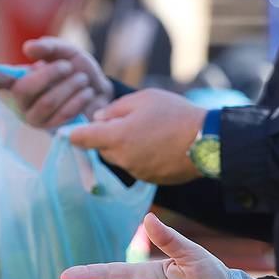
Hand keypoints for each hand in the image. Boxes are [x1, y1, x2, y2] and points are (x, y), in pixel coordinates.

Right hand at [0, 37, 111, 128]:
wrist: (99, 91)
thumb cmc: (76, 69)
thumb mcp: (65, 52)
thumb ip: (48, 47)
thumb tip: (27, 49)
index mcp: (18, 80)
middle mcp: (20, 102)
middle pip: (24, 90)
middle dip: (49, 75)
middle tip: (67, 66)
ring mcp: (34, 119)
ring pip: (46, 103)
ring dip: (68, 86)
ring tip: (81, 78)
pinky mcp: (52, 131)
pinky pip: (62, 115)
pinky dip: (77, 99)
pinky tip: (86, 92)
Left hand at [67, 89, 205, 184]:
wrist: (208, 141)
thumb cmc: (175, 114)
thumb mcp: (143, 99)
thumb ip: (115, 109)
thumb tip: (98, 118)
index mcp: (116, 137)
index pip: (82, 138)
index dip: (74, 133)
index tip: (70, 131)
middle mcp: (122, 158)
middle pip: (102, 149)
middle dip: (107, 137)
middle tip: (126, 121)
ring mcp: (137, 172)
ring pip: (120, 158)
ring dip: (125, 147)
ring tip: (148, 131)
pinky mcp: (150, 180)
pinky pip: (137, 166)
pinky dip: (141, 156)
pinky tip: (159, 144)